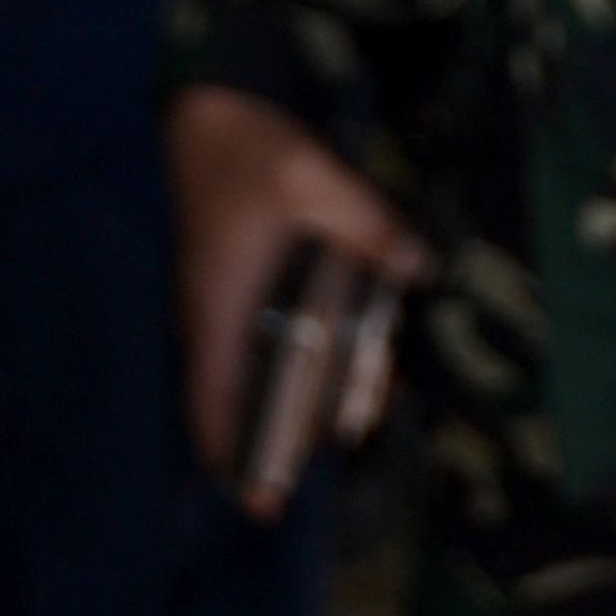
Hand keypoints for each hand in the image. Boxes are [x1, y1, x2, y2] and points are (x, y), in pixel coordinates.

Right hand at [167, 84, 427, 504]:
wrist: (200, 111)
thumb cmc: (245, 150)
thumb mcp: (312, 179)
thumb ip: (365, 223)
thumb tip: (415, 268)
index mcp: (220, 305)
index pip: (213, 399)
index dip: (231, 454)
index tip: (258, 503)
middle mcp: (211, 316)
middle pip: (237, 398)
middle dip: (282, 433)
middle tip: (341, 448)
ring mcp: (220, 301)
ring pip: (253, 369)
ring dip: (297, 395)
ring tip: (360, 409)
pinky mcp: (233, 282)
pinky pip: (261, 336)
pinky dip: (298, 356)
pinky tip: (348, 349)